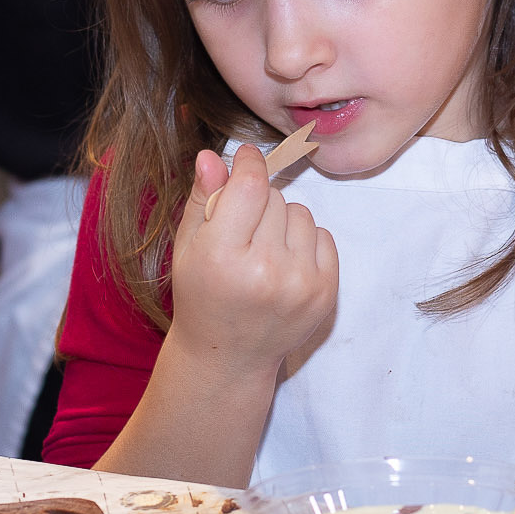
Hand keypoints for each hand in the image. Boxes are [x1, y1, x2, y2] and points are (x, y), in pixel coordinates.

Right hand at [164, 144, 337, 380]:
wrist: (228, 357)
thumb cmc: (202, 298)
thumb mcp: (188, 248)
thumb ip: (202, 199)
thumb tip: (212, 156)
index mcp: (222, 257)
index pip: (250, 186)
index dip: (249, 163)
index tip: (247, 158)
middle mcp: (265, 271)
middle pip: (274, 197)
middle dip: (257, 203)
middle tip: (242, 232)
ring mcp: (300, 284)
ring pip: (301, 213)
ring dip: (282, 223)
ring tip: (262, 251)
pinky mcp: (326, 294)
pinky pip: (324, 236)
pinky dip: (305, 243)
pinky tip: (283, 265)